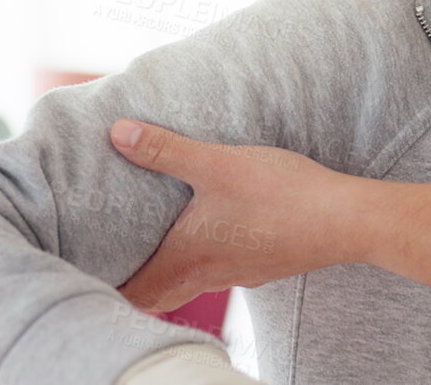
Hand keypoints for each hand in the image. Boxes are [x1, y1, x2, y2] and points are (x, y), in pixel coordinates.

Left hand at [108, 120, 366, 311]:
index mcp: (187, 258)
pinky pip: (225, 270)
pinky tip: (220, 233)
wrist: (348, 221)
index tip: (82, 277)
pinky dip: (208, 260)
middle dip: (131, 285)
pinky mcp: (268, 264)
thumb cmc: (282, 196)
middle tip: (111, 264)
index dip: (102, 291)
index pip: (131, 294)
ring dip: (170, 272)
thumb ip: (166, 150)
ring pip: (191, 284)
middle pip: (157, 297)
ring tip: (157, 245)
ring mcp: (241, 273)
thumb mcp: (219, 163)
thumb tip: (117, 133)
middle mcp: (209, 274)